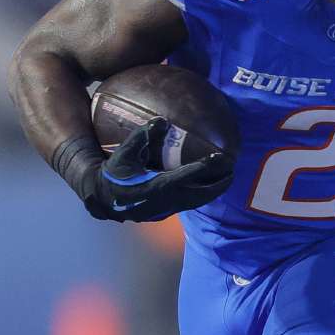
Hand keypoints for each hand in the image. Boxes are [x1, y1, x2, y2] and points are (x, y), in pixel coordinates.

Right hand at [84, 117, 233, 221]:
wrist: (102, 198)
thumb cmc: (114, 173)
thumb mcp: (124, 153)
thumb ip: (142, 136)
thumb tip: (162, 120)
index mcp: (154, 187)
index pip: (184, 177)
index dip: (203, 168)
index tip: (220, 159)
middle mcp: (163, 202)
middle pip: (198, 195)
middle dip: (217, 185)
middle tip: (233, 172)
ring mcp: (165, 210)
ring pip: (195, 202)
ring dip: (212, 192)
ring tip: (227, 179)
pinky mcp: (164, 213)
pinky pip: (188, 205)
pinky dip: (201, 196)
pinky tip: (208, 187)